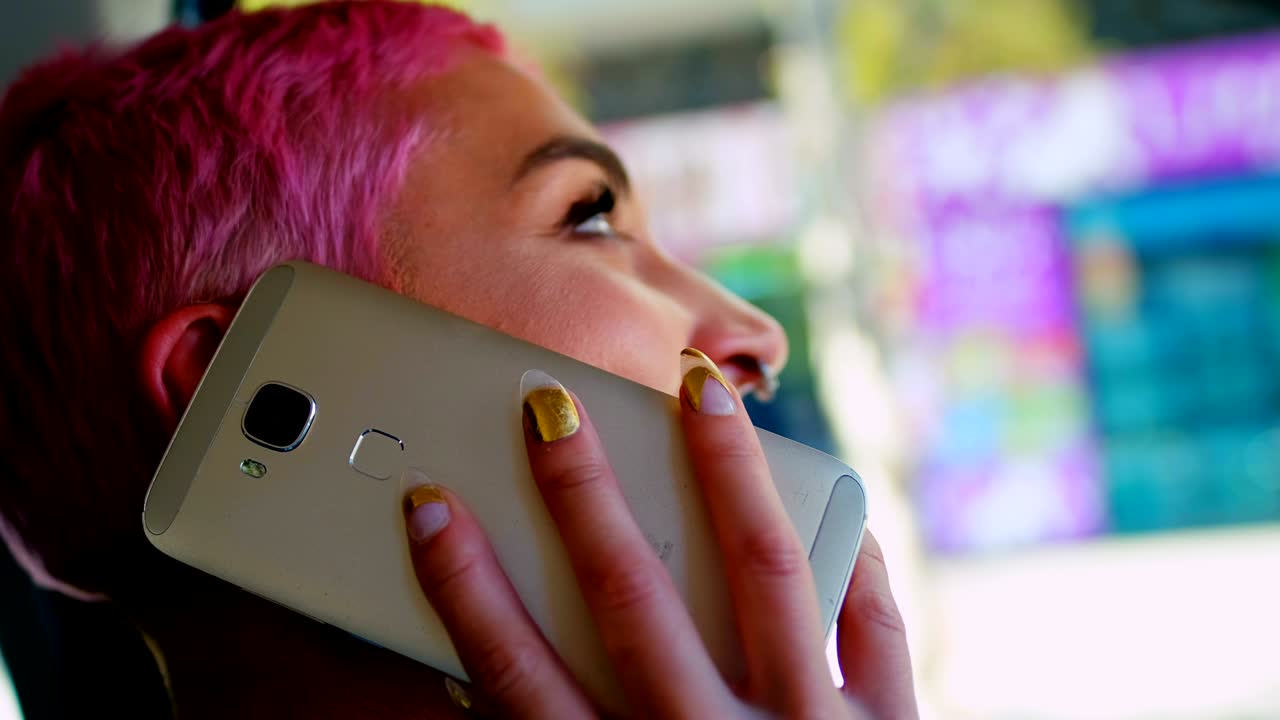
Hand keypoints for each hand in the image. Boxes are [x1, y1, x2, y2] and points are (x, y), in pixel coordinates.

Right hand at [400, 350, 917, 717]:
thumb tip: (487, 693)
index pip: (518, 680)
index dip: (464, 590)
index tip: (428, 510)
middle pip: (633, 601)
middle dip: (583, 497)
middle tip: (550, 409)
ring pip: (765, 574)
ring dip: (726, 474)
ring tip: (703, 394)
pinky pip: (881, 627)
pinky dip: (860, 558)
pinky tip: (839, 498)